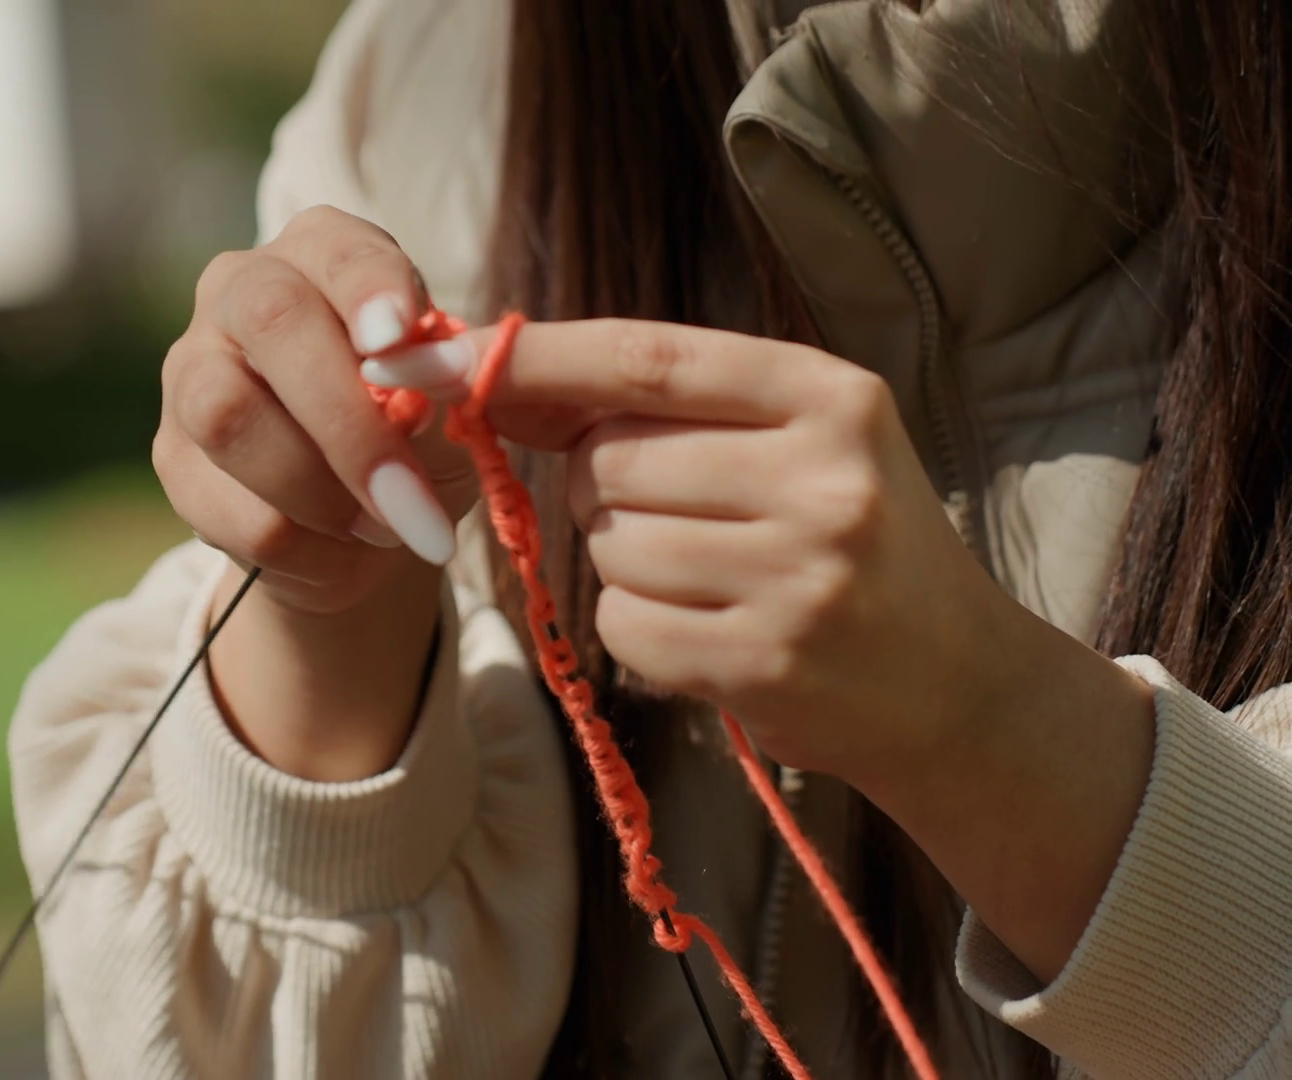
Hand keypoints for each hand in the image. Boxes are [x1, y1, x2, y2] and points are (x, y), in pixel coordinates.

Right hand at [154, 205, 478, 615]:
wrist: (362, 518)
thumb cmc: (416, 433)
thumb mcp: (450, 409)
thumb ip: (443, 390)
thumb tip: (431, 384)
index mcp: (321, 252)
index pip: (339, 250)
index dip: (369, 289)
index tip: (401, 335)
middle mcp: (240, 290)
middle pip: (273, 323)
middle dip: (348, 421)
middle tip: (413, 502)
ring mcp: (192, 369)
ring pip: (228, 416)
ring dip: (319, 492)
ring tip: (385, 529)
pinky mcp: (171, 456)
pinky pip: (226, 506)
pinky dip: (301, 548)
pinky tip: (342, 552)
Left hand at [369, 316, 1019, 778]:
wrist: (955, 685)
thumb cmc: (848, 546)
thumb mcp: (791, 445)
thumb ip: (662, 406)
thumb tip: (496, 376)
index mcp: (828, 396)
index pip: (645, 357)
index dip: (531, 358)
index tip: (430, 353)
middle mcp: (824, 476)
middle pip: (607, 463)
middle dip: (605, 490)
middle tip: (680, 517)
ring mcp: (801, 574)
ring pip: (609, 546)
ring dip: (627, 564)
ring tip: (715, 577)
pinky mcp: (767, 661)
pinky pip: (622, 625)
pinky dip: (638, 630)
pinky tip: (710, 631)